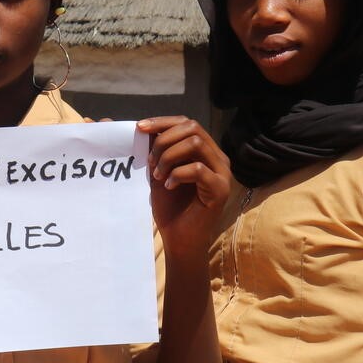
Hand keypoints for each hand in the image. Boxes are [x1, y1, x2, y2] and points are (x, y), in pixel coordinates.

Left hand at [137, 116, 231, 261]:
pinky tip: (167, 186)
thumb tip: (144, 127)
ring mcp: (222, 173)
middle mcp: (218, 158)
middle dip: (164, 140)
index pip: (186, 123)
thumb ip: (157, 150)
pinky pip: (197, 169)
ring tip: (158, 175)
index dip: (162, 122)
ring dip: (169, 157)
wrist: (180, 239)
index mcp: (206, 151)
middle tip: (150, 161)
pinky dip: (177, 174)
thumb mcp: (160, 172)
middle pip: (192, 128)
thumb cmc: (170, 207)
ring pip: (195, 144)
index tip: (139, 128)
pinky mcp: (221, 189)